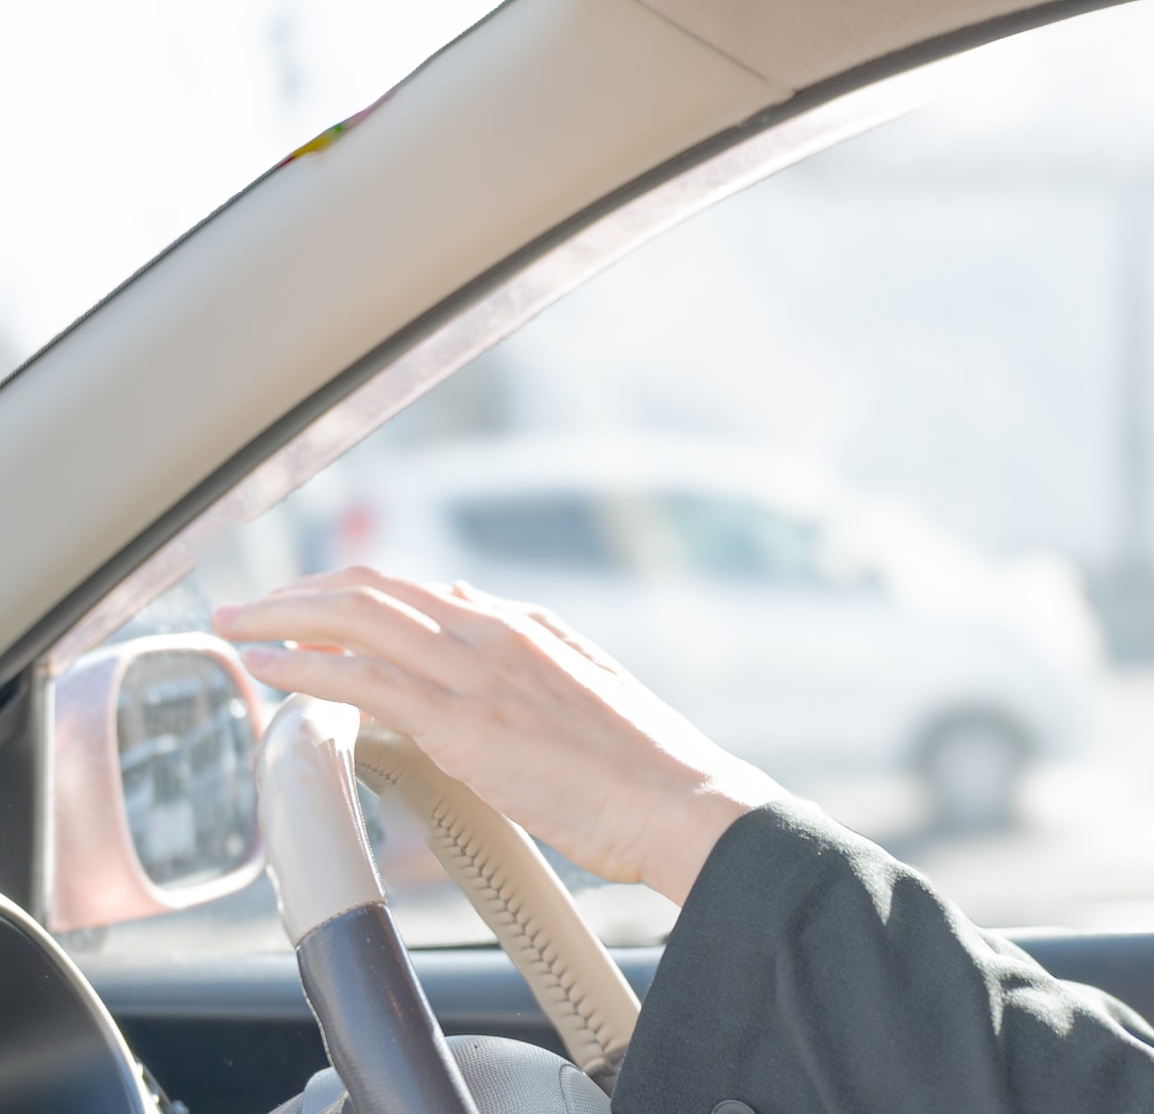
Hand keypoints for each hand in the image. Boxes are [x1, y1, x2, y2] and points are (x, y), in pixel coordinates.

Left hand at [212, 567, 786, 904]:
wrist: (679, 800)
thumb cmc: (643, 767)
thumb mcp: (585, 689)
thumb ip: (526, 658)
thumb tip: (467, 628)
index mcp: (524, 627)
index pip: (416, 592)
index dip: (351, 594)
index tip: (310, 608)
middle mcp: (495, 633)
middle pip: (374, 589)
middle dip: (300, 593)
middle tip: (249, 608)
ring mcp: (478, 671)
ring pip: (357, 617)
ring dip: (284, 616)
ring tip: (237, 626)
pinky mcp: (464, 721)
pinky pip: (364, 677)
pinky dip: (306, 665)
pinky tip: (269, 668)